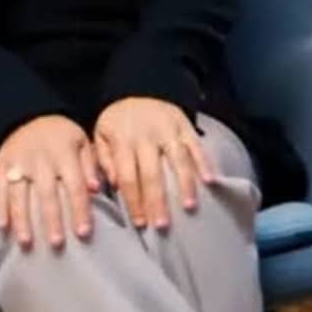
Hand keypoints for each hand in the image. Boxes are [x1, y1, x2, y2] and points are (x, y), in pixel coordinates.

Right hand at [0, 115, 96, 250]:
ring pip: (20, 194)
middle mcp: (41, 160)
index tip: (84, 233)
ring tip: (26, 243)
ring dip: (22, 219)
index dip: (79, 210)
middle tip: (56, 244)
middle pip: (46, 193)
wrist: (26, 114)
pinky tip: (2, 227)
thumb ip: (90, 165)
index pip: (74, 186)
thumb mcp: (81, 141)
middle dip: (51, 219)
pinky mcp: (1, 165)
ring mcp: (18, 163)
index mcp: (64, 154)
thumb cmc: (60, 135)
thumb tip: (96, 189)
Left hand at [93, 96, 206, 229]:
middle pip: (152, 173)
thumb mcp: (100, 134)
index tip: (139, 223)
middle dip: (157, 200)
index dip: (134, 201)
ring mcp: (168, 131)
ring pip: (178, 160)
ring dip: (184, 185)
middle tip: (162, 225)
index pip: (128, 176)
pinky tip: (210, 181)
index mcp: (123, 140)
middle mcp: (147, 136)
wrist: (141, 86)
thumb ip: (103, 159)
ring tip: (188, 207)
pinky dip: (204, 163)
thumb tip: (113, 185)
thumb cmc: (119, 120)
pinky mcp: (185, 126)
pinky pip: (196, 146)